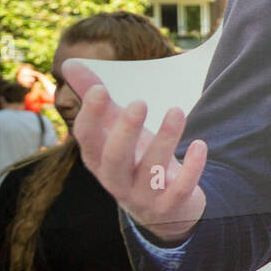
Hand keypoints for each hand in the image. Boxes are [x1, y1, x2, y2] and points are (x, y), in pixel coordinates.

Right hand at [63, 59, 207, 242]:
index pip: (86, 138)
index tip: (101, 89)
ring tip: (177, 111)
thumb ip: (95, 97)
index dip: (90, 116)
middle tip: (139, 102)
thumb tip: (69, 62)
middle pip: (114, 158)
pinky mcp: (170, 205)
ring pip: (151, 171)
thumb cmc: (134, 157)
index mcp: (98, 159)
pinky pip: (180, 189)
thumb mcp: (114, 129)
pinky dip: (191, 168)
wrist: (162, 207)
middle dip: (125, 131)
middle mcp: (115, 180)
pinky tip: (200, 144)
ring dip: (165, 140)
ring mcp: (143, 196)